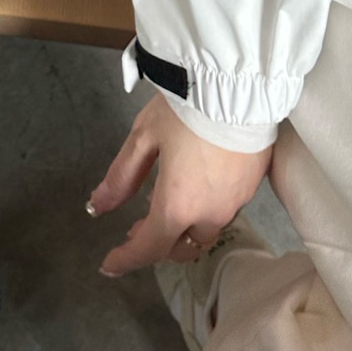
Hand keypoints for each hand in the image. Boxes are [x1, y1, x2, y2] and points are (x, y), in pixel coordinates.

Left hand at [89, 90, 273, 277]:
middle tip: (137, 229)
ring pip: (206, 229)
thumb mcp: (143, 137)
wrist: (239, 86)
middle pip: (183, 246)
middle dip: (159, 245)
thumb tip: (97, 207)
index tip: (109, 264)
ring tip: (166, 204)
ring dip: (184, 227)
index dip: (126, 260)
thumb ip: (121, 177)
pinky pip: (225, 209)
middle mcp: (209, 213)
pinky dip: (205, 209)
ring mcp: (236, 201)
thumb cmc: (185, 109)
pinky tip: (196, 185)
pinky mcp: (254, 184)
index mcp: (177, 206)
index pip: (149, 248)